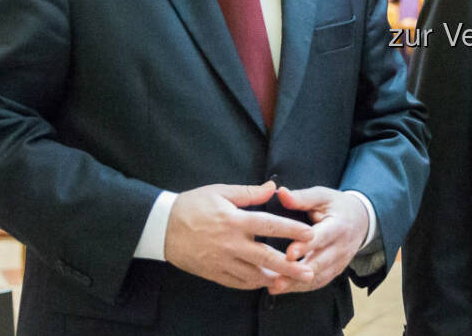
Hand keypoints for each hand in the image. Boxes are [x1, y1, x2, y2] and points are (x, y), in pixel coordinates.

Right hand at [164, 182, 315, 289]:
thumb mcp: (220, 192)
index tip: (310, 234)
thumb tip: (273, 187)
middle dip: (289, 266)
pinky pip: (236, 282)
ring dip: (273, 278)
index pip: (269, 226)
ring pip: (252, 274)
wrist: (161, 227)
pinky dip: (253, 284)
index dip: (291, 230)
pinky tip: (265, 282)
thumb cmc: (192, 205)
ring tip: (292, 280)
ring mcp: (221, 260)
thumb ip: (249, 193)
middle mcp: (230, 243)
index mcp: (234, 220)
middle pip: (265, 257)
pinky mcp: (212, 272)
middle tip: (308, 272)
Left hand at [266, 186, 370, 293]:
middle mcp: (342, 246)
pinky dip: (301, 287)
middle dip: (298, 273)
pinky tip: (283, 288)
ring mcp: (341, 261)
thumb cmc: (336, 206)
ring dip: (297, 284)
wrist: (361, 220)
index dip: (306, 247)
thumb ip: (302, 197)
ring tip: (275, 287)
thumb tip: (281, 193)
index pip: (322, 238)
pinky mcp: (336, 270)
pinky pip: (319, 282)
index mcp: (339, 226)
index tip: (289, 254)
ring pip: (319, 277)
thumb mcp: (322, 196)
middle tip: (276, 280)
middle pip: (320, 263)